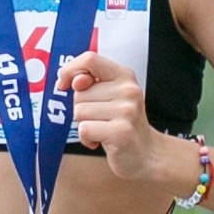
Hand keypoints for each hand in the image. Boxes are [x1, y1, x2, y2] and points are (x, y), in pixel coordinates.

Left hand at [57, 47, 185, 195]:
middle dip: (82, 108)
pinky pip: (84, 129)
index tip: (65, 84)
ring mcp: (126, 111)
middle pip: (79, 93)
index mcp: (124, 76)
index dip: (70, 70)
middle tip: (101, 119)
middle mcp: (128, 90)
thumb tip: (74, 80)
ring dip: (84, 125)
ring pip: (79, 112)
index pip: (90, 59)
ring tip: (102, 129)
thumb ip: (90, 84)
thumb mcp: (110, 96)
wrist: (147, 154)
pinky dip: (86, 139)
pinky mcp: (120, 132)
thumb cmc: (123, 124)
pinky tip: (100, 141)